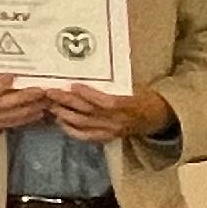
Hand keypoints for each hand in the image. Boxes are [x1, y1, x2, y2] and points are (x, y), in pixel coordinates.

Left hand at [34, 82, 169, 144]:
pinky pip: (86, 136)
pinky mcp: (107, 138)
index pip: (106, 102)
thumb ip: (114, 83)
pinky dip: (71, 130)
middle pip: (89, 112)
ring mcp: (111, 131)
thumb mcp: (135, 86)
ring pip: (84, 125)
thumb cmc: (144, 97)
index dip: (88, 95)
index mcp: (127, 105)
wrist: (156, 118)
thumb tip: (90, 69)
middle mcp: (117, 120)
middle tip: (50, 92)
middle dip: (67, 102)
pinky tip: (60, 121)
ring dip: (64, 115)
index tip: (72, 85)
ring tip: (50, 105)